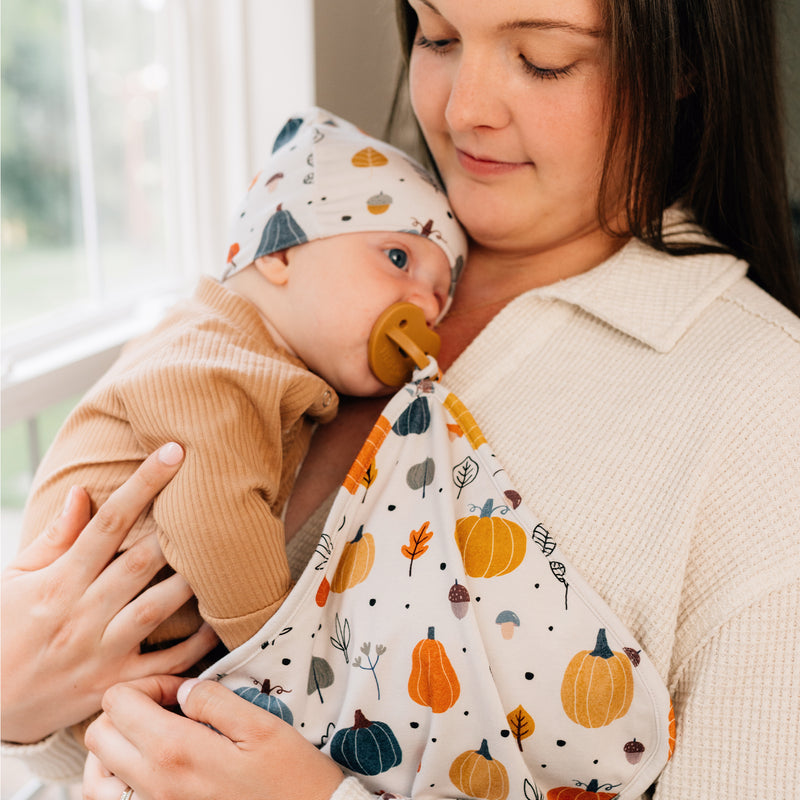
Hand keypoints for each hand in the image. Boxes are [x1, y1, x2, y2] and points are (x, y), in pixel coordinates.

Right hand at [0, 443, 218, 743]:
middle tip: (214, 498)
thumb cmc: (0, 632)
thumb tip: (83, 492)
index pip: (108, 522)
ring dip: (191, 583)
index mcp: (58, 582)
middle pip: (140, 562)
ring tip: (226, 557)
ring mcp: (99, 653)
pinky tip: (219, 623)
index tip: (174, 452)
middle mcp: (82, 614)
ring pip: (156, 610)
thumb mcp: (13, 580)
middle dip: (178, 529)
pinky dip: (195, 648)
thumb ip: (53, 538)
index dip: (144, 484)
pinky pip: (163, 667)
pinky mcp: (113, 686)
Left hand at [83, 677, 344, 799]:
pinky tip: (148, 769)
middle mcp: (154, 785)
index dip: (147, 684)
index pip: (119, 702)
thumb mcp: (262, 726)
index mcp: (178, 752)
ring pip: (95, 774)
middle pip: (99, 733)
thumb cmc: (291, 777)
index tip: (178, 690)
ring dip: (115, 746)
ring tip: (153, 736)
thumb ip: (215, 700)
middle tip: (166, 708)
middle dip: (126, 709)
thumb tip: (183, 687)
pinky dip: (115, 781)